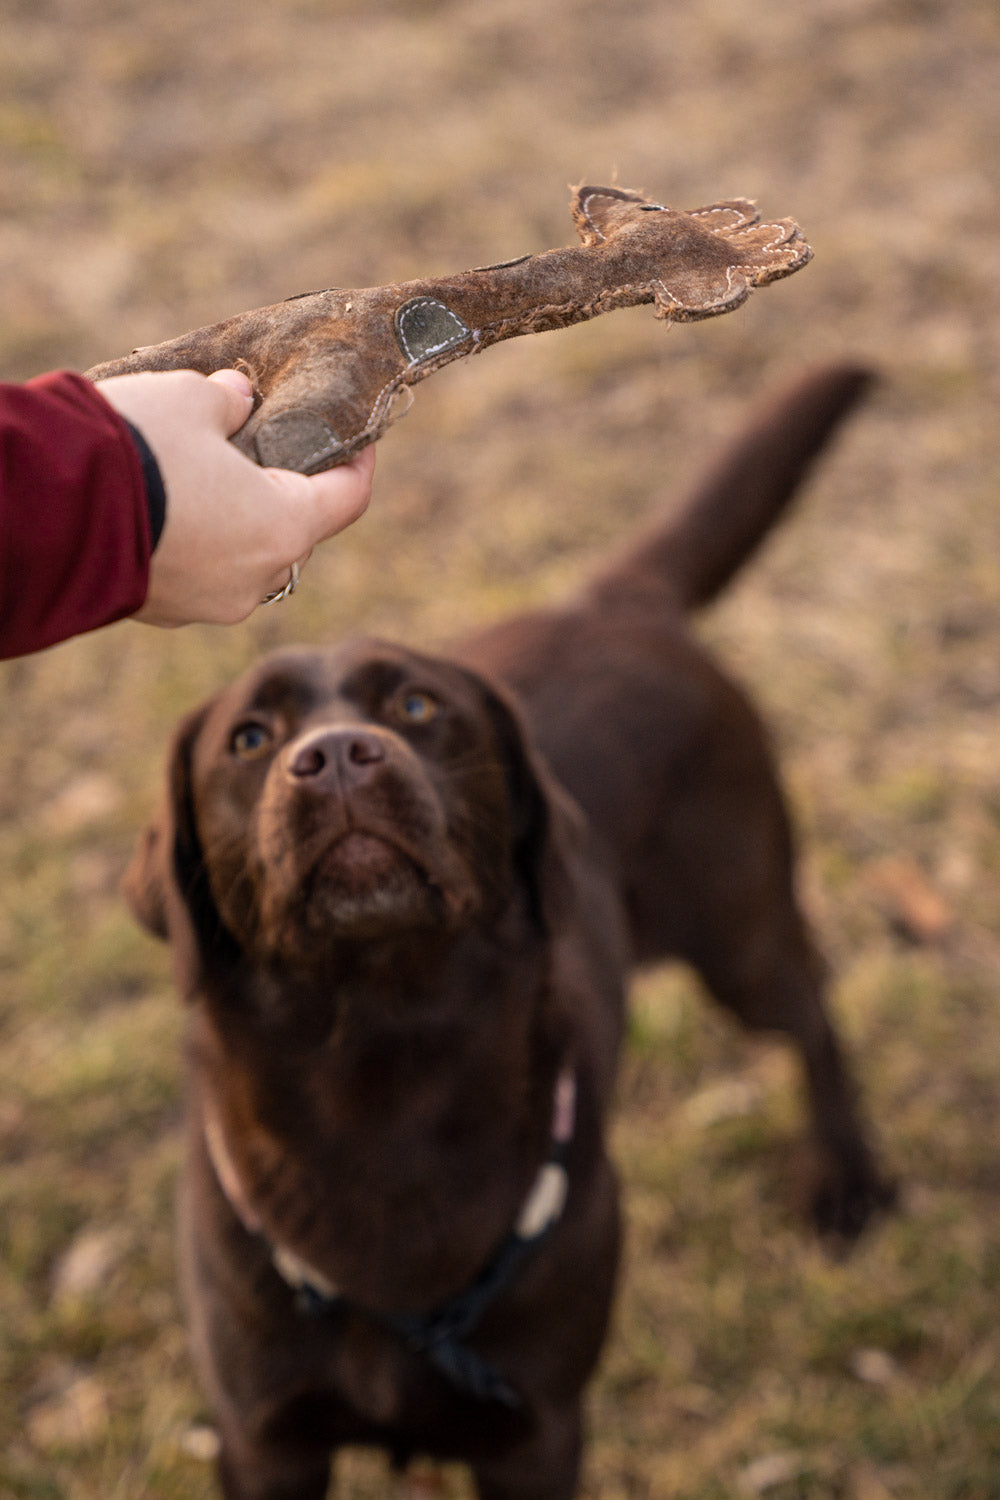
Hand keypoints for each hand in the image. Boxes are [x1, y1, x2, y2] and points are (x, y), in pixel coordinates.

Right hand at [96, 368, 374, 626]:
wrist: (51, 511)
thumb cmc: (137, 450)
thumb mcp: (190, 399)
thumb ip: (229, 400)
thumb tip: (239, 400)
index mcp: (284, 528)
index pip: (348, 499)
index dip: (357, 463)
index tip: (357, 439)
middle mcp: (256, 580)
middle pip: (294, 532)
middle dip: (284, 490)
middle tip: (265, 447)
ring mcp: (210, 604)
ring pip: (243, 558)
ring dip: (235, 520)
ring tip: (203, 474)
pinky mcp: (165, 612)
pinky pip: (197, 573)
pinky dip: (194, 543)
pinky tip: (164, 506)